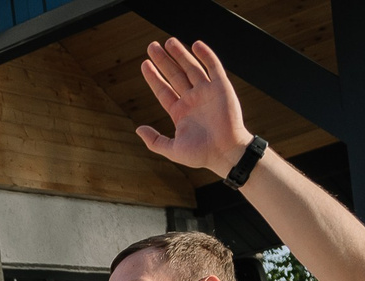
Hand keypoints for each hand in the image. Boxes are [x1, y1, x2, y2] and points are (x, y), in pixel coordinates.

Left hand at [136, 38, 253, 171]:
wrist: (226, 153)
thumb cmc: (202, 155)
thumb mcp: (172, 150)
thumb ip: (154, 140)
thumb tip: (138, 129)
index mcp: (180, 112)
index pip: (163, 90)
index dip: (153, 77)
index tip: (144, 64)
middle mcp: (192, 99)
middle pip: (174, 75)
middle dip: (163, 61)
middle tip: (152, 46)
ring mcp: (206, 92)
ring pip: (191, 68)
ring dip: (180, 54)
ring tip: (168, 41)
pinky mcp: (221, 87)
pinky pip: (213, 67)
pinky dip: (205, 55)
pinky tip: (195, 45)